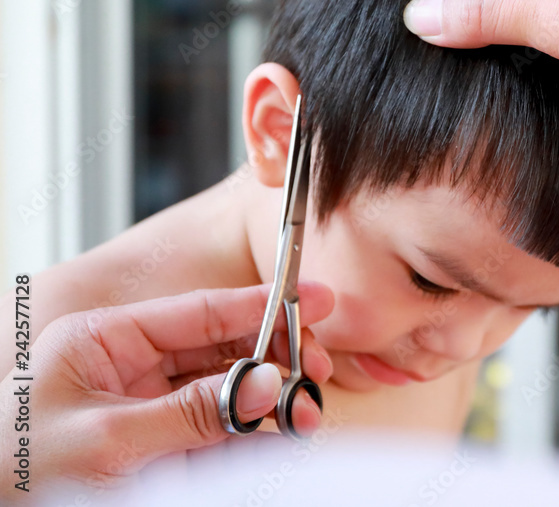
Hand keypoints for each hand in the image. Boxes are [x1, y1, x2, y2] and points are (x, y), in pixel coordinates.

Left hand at [1, 282, 333, 497]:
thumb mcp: (105, 439)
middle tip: (314, 373)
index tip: (314, 298)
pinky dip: (255, 434)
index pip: (199, 312)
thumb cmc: (17, 475)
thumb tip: (266, 388)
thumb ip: (191, 413)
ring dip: (272, 399)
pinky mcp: (162, 446)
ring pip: (229, 388)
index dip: (260, 304)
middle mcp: (132, 367)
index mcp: (105, 340)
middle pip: (223, 347)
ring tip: (306, 415)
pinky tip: (281, 437)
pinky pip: (221, 431)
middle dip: (275, 358)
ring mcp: (150, 407)